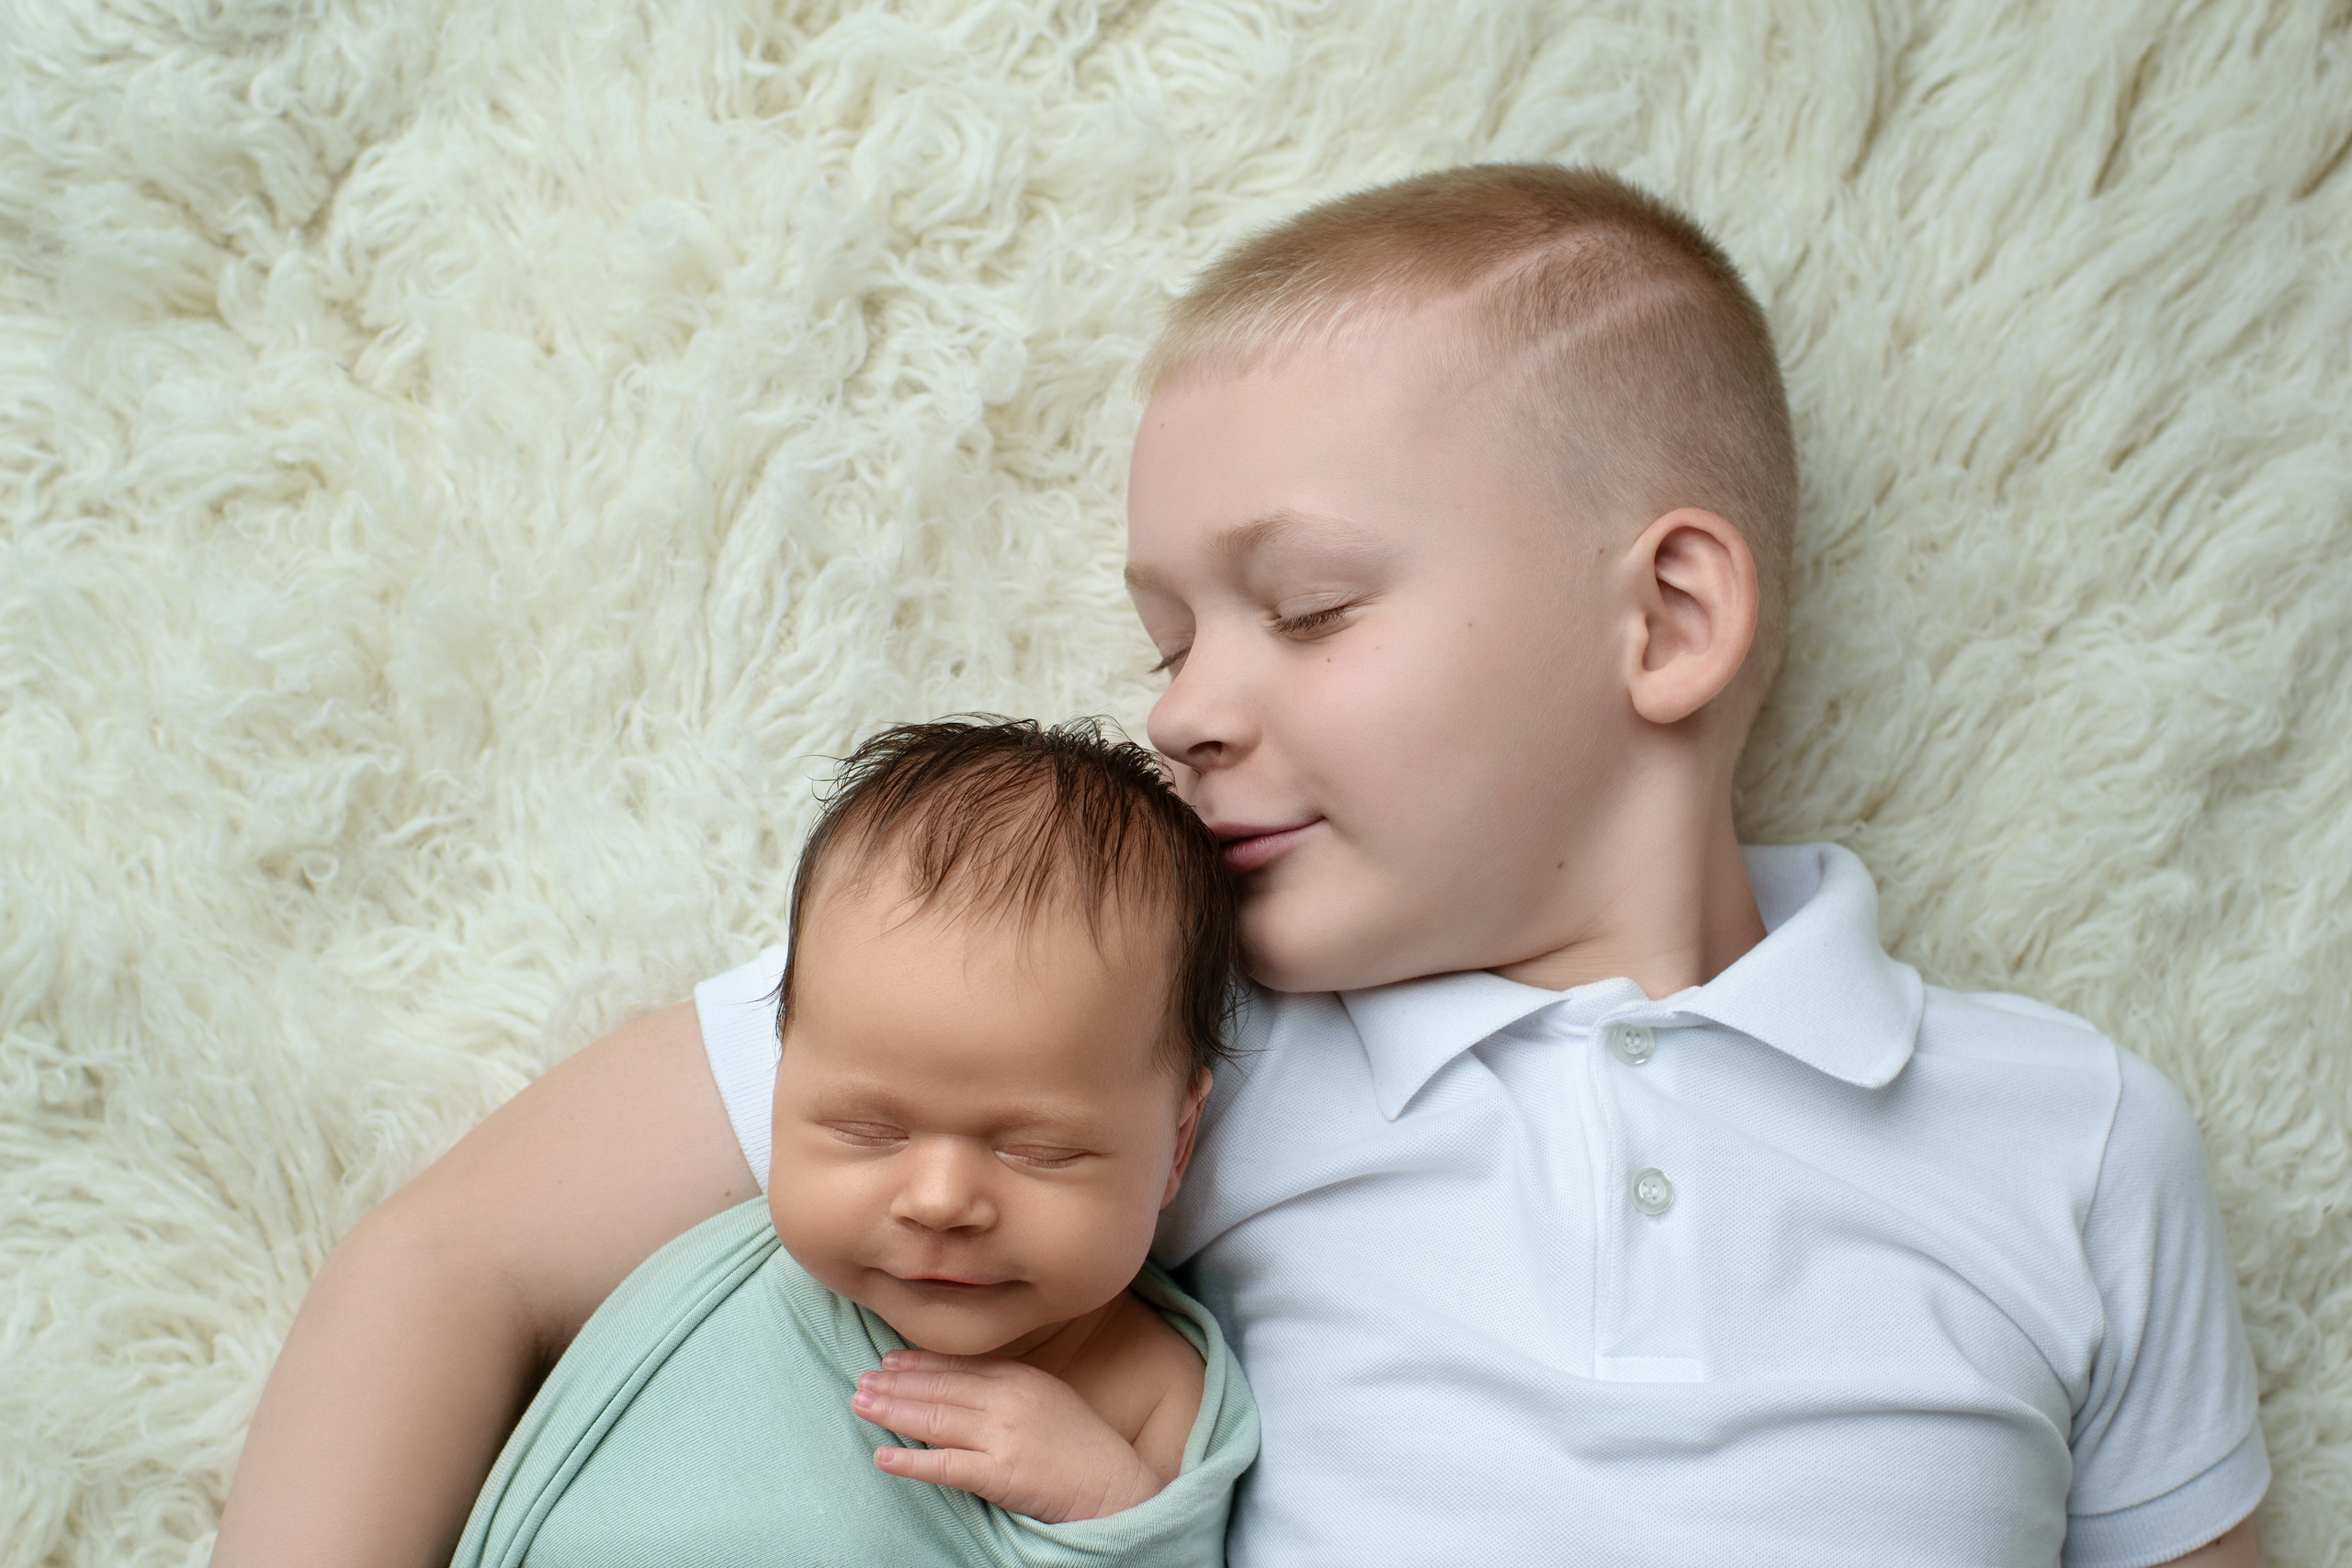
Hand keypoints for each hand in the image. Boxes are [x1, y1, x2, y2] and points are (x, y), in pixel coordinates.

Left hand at [851, 1349, 1163, 1522]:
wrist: (1116, 1487)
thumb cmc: (1082, 1447)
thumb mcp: (1048, 1400)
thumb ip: (1009, 1388)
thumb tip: (964, 1388)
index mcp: (1021, 1378)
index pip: (959, 1366)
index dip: (919, 1362)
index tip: (888, 1360)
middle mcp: (1009, 1399)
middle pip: (940, 1388)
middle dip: (896, 1383)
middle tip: (860, 1379)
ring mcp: (1004, 1436)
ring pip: (936, 1419)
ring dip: (893, 1412)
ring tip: (861, 1405)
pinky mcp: (1002, 1474)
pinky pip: (946, 1466)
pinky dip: (911, 1462)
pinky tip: (883, 1457)